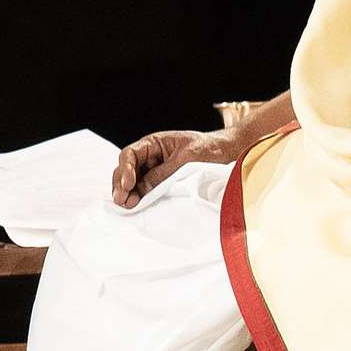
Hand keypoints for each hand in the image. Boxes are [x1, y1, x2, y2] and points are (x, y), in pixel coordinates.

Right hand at [111, 130, 233, 207]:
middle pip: (126, 169)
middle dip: (121, 185)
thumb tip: (141, 189)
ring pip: (133, 181)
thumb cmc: (209, 149)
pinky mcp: (162, 183)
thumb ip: (163, 174)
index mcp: (154, 144)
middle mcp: (151, 157)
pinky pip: (146, 189)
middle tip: (121, 201)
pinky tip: (135, 205)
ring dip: (127, 193)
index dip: (125, 170)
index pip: (130, 154)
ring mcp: (155, 171)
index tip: (129, 185)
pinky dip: (139, 197)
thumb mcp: (185, 159)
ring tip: (126, 206)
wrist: (229, 154)